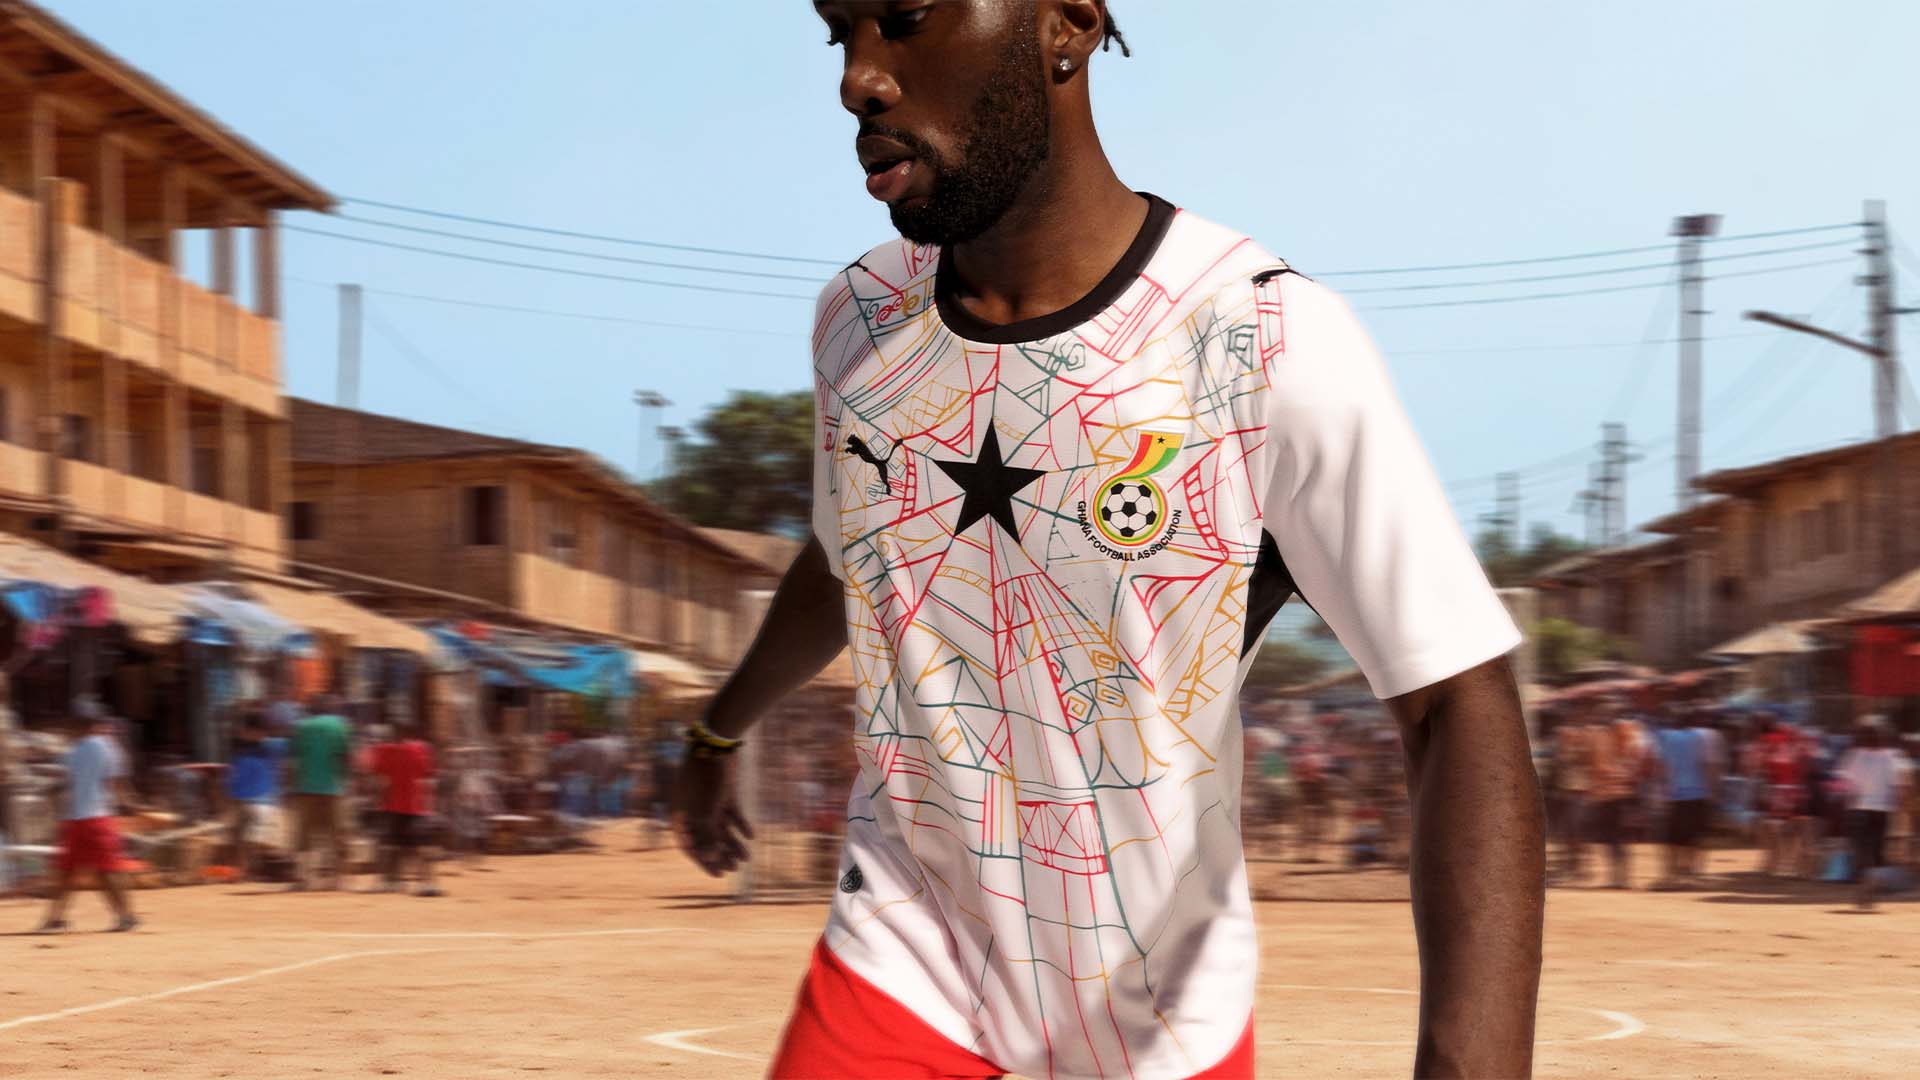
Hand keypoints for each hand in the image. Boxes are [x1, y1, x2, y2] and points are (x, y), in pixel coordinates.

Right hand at [671, 752, 753, 876]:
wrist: (716, 744)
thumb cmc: (706, 779)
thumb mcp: (707, 811)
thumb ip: (707, 835)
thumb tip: (710, 858)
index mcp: (681, 815)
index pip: (690, 846)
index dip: (704, 862)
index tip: (718, 875)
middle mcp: (693, 810)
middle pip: (707, 839)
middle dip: (720, 855)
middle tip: (734, 870)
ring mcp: (709, 801)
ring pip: (721, 828)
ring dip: (733, 843)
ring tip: (747, 858)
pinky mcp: (724, 792)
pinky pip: (731, 813)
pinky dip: (740, 824)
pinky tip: (751, 836)